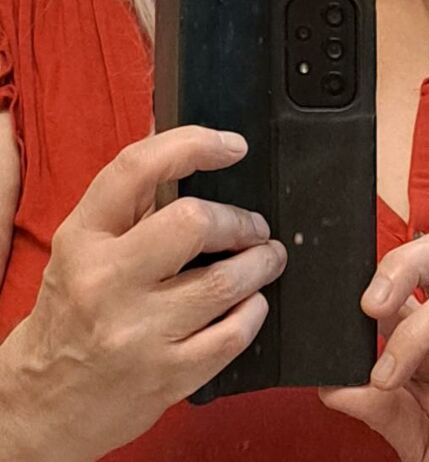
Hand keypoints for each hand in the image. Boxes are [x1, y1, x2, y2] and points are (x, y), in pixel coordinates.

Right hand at [1, 126, 286, 461]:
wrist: (43, 403)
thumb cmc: (72, 311)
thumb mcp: (82, 248)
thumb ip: (132, 202)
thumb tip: (191, 151)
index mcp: (83, 237)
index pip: (137, 168)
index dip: (194, 144)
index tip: (234, 146)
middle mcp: (106, 281)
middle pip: (193, 223)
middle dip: (238, 220)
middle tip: (255, 227)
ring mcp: (137, 333)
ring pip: (223, 282)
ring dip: (260, 263)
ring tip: (267, 257)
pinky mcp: (165, 378)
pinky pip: (232, 335)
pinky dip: (254, 312)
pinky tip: (253, 303)